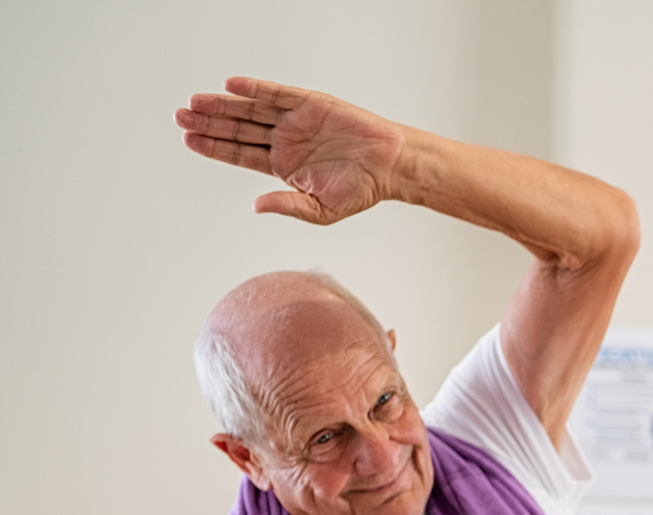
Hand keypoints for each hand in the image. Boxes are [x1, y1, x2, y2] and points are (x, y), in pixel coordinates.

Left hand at [175, 77, 406, 224]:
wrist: (392, 167)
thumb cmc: (360, 191)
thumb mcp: (321, 209)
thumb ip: (289, 205)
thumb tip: (256, 206)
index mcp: (283, 165)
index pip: (239, 153)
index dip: (214, 147)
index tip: (188, 140)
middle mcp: (284, 140)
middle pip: (238, 128)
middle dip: (209, 123)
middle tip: (181, 117)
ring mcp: (296, 120)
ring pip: (251, 110)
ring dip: (224, 105)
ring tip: (196, 102)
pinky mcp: (310, 103)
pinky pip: (277, 94)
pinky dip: (256, 89)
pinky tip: (231, 86)